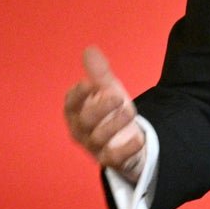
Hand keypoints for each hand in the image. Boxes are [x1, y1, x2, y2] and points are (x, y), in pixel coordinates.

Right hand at [63, 46, 145, 183]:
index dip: (78, 95)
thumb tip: (90, 49)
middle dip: (100, 108)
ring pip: (99, 138)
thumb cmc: (110, 111)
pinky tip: (138, 139)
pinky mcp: (110, 159)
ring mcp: (94, 146)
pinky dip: (126, 149)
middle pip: (85, 121)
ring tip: (129, 111)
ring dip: (115, 124)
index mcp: (76, 112)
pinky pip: (114, 158)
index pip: (71, 103)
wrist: (127, 139)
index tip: (89, 83)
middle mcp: (81, 130)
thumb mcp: (107, 90)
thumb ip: (99, 73)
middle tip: (117, 96)